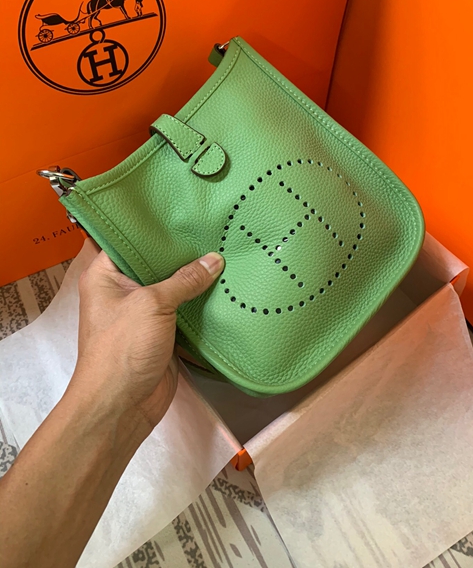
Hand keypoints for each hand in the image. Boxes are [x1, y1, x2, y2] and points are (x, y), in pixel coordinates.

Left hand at [72, 240, 223, 435]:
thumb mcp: (153, 304)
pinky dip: (200, 300)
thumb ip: (184, 280)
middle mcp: (122, 290)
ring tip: (223, 247)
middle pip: (154, 263)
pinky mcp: (162, 331)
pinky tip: (223, 283)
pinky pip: (183, 309)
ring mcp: (143, 311)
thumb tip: (215, 260)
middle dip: (181, 250)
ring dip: (194, 276)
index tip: (181, 211)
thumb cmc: (123, 347)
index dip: (153, 226)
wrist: (122, 405)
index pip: (128, 239)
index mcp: (105, 275)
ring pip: (171, 286)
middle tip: (210, 226)